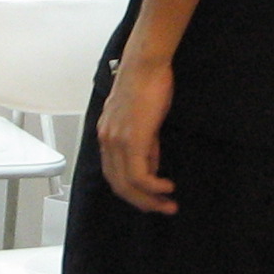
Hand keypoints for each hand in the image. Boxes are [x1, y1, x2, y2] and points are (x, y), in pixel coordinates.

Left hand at [98, 50, 176, 213]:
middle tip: (160, 208)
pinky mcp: (131, 140)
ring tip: (166, 204)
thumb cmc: (146, 83)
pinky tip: (166, 187)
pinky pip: (139, 175)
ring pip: (128, 185)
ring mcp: (117, 142)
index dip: (131, 191)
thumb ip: (144, 143)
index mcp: (107, 135)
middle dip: (141, 202)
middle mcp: (107, 141)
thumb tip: (152, 165)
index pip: (113, 174)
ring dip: (148, 199)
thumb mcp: (142, 119)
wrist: (146, 65)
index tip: (149, 198)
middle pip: (118, 185)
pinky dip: (153, 187)